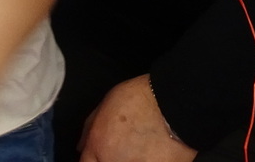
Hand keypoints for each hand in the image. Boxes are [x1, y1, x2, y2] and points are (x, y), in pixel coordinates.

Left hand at [78, 76, 196, 161]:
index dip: (93, 159)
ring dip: (130, 158)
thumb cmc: (140, 100)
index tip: (100, 155)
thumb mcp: (105, 106)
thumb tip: (81, 147)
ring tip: (140, 149)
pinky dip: (147, 160)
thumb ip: (90, 130)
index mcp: (99, 147)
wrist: (173, 104)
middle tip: (124, 149)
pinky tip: (152, 152)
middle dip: (112, 158)